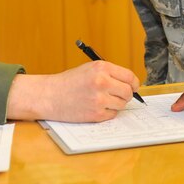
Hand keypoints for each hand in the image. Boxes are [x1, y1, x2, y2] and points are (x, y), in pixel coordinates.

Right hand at [6, 61, 139, 122]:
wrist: (50, 95)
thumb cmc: (69, 82)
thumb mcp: (90, 69)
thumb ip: (110, 74)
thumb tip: (130, 83)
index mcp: (102, 68)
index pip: (130, 77)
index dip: (133, 84)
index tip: (133, 87)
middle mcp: (102, 82)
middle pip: (128, 92)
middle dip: (125, 95)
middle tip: (117, 95)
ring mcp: (100, 99)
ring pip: (122, 104)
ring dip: (115, 104)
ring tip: (101, 100)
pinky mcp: (96, 113)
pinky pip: (112, 115)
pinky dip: (107, 113)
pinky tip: (95, 107)